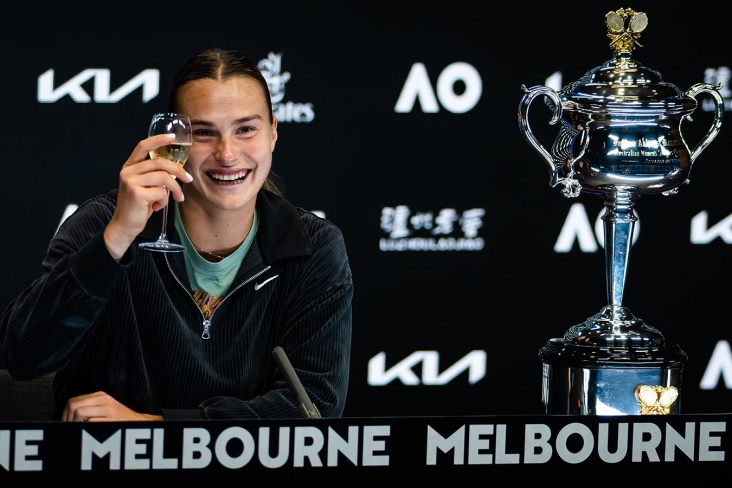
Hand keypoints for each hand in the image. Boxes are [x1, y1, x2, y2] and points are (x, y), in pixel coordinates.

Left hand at [62, 391, 162, 421]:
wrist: (138, 423)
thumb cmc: (119, 419)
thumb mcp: (104, 408)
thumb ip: (89, 408)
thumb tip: (67, 416)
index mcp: (100, 395)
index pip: (73, 401)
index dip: (65, 415)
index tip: (67, 424)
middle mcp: (104, 399)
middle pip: (73, 406)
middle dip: (68, 420)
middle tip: (71, 428)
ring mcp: (108, 409)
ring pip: (79, 413)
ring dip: (76, 424)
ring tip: (80, 430)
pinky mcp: (112, 419)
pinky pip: (90, 423)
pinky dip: (87, 429)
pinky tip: (90, 432)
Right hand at [104, 133, 192, 259]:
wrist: (124, 226)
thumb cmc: (138, 206)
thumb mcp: (145, 187)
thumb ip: (156, 175)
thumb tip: (178, 171)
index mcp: (130, 166)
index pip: (143, 146)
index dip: (158, 140)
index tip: (172, 137)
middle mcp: (128, 171)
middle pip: (160, 162)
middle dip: (179, 171)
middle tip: (189, 179)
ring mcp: (130, 181)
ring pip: (164, 178)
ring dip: (175, 189)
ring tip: (176, 197)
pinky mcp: (136, 193)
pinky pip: (161, 192)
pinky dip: (164, 201)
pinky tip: (157, 207)